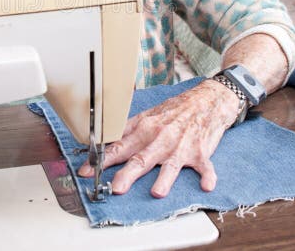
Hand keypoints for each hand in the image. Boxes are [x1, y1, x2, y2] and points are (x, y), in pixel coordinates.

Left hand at [78, 80, 238, 197]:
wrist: (205, 101)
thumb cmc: (174, 111)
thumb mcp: (147, 116)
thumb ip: (127, 130)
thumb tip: (105, 140)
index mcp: (144, 130)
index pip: (119, 147)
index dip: (102, 160)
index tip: (86, 172)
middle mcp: (160, 139)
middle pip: (141, 158)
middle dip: (128, 174)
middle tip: (116, 188)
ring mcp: (181, 147)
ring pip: (170, 164)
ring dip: (164, 179)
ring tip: (157, 192)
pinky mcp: (200, 152)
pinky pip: (204, 166)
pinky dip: (208, 176)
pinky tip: (206, 186)